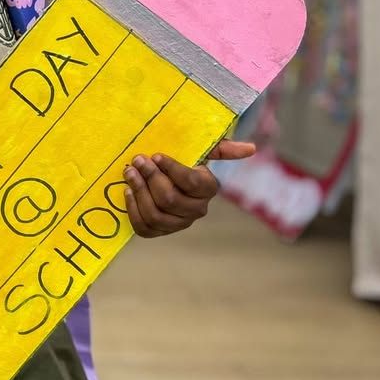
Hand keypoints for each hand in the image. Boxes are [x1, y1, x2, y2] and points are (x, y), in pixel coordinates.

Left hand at [123, 140, 255, 237]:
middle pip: (170, 199)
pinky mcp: (160, 231)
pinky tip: (127, 191)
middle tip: (137, 161)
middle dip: (150, 178)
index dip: (172, 169)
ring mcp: (178, 223)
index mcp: (208, 188)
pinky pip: (144, 228)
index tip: (157, 155)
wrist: (166, 174)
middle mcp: (197, 209)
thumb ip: (223, 148)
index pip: (191, 182)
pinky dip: (133, 210)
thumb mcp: (203, 149)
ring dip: (138, 192)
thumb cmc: (185, 158)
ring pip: (156, 215)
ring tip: (129, 172)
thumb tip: (251, 149)